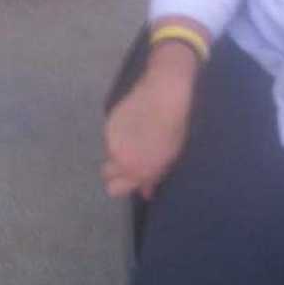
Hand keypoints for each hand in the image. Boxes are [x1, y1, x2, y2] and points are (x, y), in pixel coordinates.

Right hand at [102, 51, 195, 199]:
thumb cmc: (176, 126)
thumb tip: (146, 192)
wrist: (164, 92)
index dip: (125, 184)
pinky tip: (136, 121)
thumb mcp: (170, 156)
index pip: (115, 189)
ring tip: (139, 135)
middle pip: (107, 175)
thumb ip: (154, 176)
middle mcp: (119, 158)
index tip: (136, 177)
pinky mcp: (109, 121)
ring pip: (110, 153)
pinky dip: (120, 133)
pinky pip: (112, 135)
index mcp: (137, 170)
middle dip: (118, 171)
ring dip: (120, 150)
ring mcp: (111, 139)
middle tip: (134, 159)